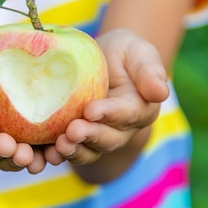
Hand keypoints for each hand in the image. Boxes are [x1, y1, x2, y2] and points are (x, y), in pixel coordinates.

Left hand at [44, 29, 169, 165]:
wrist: (102, 60)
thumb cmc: (124, 52)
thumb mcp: (139, 52)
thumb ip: (150, 70)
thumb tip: (161, 92)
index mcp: (140, 108)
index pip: (126, 114)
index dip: (110, 114)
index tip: (91, 110)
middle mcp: (122, 129)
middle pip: (109, 138)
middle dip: (90, 136)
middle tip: (71, 131)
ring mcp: (100, 137)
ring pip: (90, 150)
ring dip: (75, 150)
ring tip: (60, 145)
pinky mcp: (78, 139)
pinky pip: (71, 151)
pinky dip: (59, 155)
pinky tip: (46, 154)